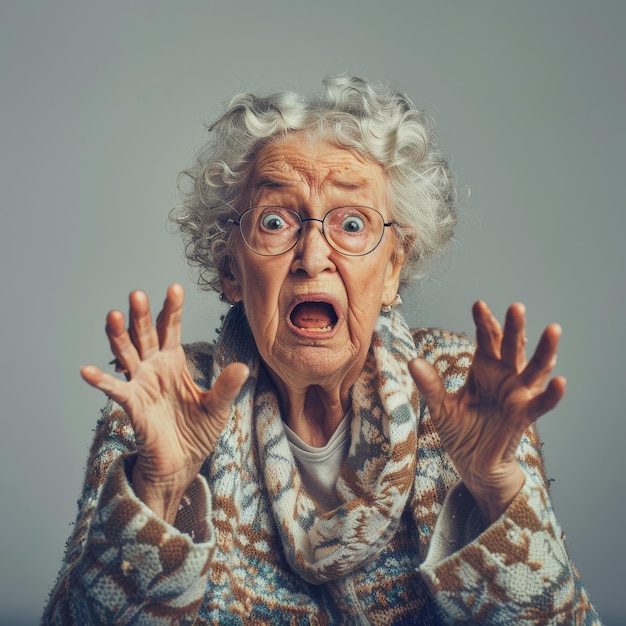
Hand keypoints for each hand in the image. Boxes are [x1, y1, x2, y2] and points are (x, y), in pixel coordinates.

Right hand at [80, 284, 248, 521]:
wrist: (182, 464)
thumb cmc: (197, 431)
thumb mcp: (218, 406)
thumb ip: (226, 386)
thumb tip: (243, 367)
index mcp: (174, 361)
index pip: (171, 329)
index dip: (171, 309)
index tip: (174, 287)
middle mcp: (154, 367)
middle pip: (145, 335)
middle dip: (141, 315)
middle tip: (138, 293)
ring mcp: (140, 384)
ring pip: (126, 354)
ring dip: (118, 336)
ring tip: (112, 315)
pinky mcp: (132, 406)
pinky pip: (115, 390)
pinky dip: (101, 381)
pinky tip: (87, 371)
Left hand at [408, 301, 565, 522]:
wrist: (473, 464)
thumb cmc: (460, 431)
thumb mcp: (441, 407)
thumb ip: (430, 385)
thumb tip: (412, 361)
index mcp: (484, 369)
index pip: (486, 340)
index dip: (484, 323)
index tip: (479, 305)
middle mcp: (504, 377)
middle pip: (512, 347)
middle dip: (514, 327)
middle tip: (515, 307)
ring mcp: (516, 395)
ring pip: (535, 368)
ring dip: (545, 350)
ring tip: (552, 330)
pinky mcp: (523, 417)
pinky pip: (541, 404)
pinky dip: (551, 394)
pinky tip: (559, 382)